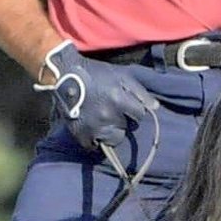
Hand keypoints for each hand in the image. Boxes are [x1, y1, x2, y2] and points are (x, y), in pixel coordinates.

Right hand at [34, 41, 158, 149]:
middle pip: (126, 129)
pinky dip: (95, 140)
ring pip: (114, 139)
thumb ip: (139, 91)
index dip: (134, 110)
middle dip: (122, 121)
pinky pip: (96, 146)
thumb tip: (156, 108)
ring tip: (102, 120)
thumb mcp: (120, 75)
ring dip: (111, 132)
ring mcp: (94, 127)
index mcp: (118, 99)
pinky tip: (92, 128)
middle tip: (110, 110)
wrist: (65, 75)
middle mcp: (107, 115)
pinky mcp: (82, 135)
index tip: (125, 105)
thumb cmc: (95, 74)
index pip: (139, 115)